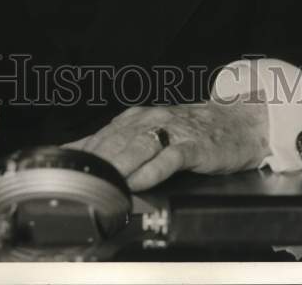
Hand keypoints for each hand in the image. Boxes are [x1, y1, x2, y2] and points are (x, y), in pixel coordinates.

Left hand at [64, 98, 268, 191]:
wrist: (236, 122)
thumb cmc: (191, 132)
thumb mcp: (152, 132)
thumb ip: (119, 143)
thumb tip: (78, 152)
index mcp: (139, 119)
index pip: (103, 135)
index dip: (84, 152)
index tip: (65, 167)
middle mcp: (152, 121)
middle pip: (117, 141)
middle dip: (96, 161)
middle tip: (78, 180)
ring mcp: (174, 132)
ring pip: (139, 147)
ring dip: (118, 165)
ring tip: (102, 182)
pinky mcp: (194, 146)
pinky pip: (169, 158)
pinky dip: (151, 170)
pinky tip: (138, 181)